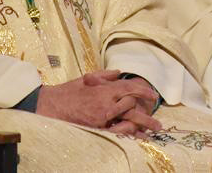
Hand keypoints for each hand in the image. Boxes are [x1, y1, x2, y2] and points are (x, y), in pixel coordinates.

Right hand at [36, 70, 159, 133]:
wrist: (53, 105)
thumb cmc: (70, 90)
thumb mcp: (87, 78)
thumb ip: (104, 75)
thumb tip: (119, 72)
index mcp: (104, 88)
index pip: (129, 87)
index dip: (143, 91)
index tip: (153, 95)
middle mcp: (106, 103)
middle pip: (132, 106)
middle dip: (147, 113)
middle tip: (158, 120)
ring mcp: (102, 117)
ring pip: (127, 120)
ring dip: (141, 126)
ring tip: (153, 131)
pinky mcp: (96, 128)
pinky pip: (116, 132)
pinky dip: (127, 134)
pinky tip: (136, 138)